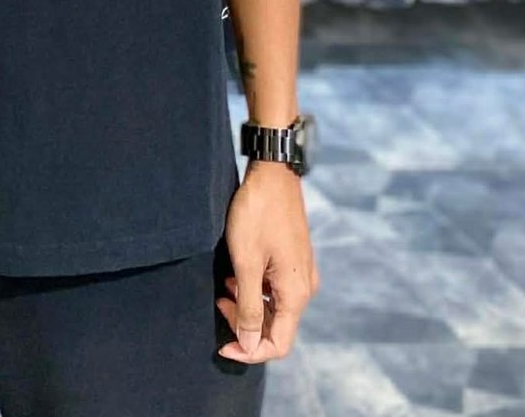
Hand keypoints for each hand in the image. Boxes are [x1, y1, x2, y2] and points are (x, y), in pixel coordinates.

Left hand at [215, 161, 318, 363]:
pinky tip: (237, 274)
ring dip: (249, 306)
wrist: (272, 172)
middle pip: (276, 328)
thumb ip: (250, 307)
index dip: (249, 351)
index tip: (222, 344)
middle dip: (245, 326)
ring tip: (225, 287)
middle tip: (219, 303)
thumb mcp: (246, 263)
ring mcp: (301, 272)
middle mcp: (305, 287)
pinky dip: (255, 290)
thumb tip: (250, 344)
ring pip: (275, 308)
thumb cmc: (257, 214)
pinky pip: (276, 289)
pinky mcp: (294, 259)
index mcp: (297, 293)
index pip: (277, 345)